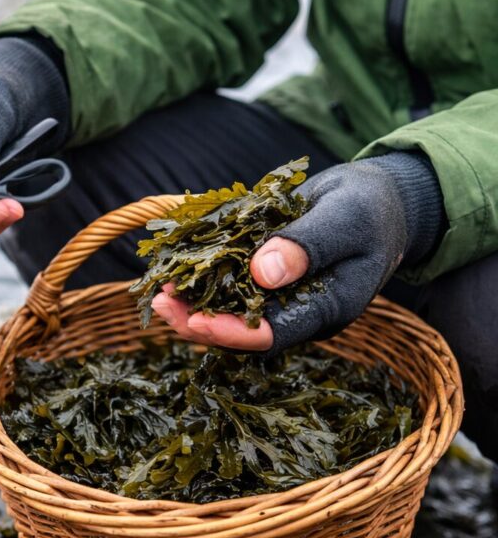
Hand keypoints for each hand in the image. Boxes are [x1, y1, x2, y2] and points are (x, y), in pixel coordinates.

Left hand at [151, 153, 444, 354]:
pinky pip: (231, 289)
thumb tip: (263, 273)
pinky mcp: (267, 281)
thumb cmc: (369, 210)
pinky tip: (176, 270)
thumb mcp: (346, 219)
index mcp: (326, 309)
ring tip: (159, 290)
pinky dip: (202, 281)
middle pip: (243, 332)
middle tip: (161, 302)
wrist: (377, 202)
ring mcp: (282, 299)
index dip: (232, 333)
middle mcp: (299, 312)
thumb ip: (309, 246)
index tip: (196, 322)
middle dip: (199, 323)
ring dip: (193, 305)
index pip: (274, 334)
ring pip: (232, 313)